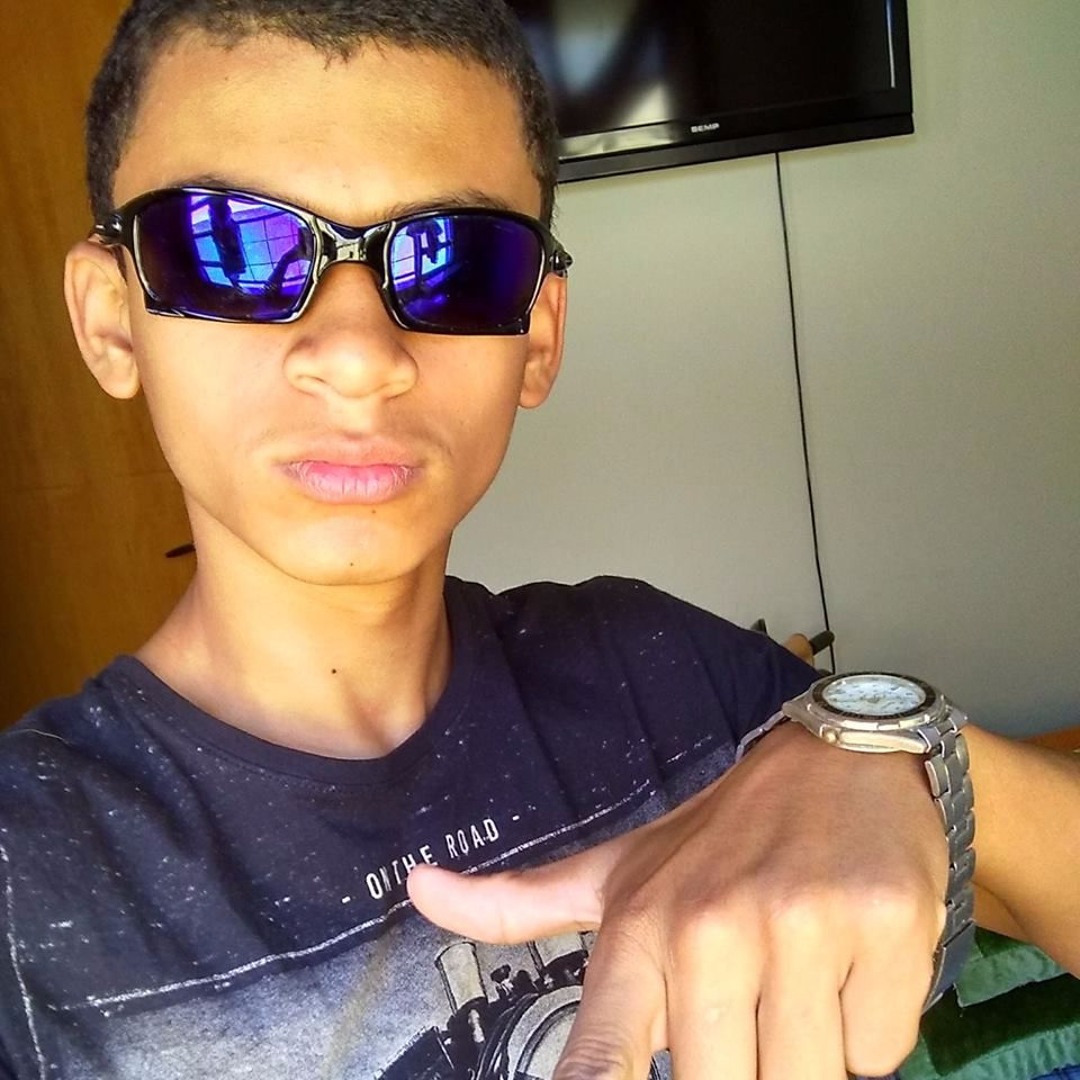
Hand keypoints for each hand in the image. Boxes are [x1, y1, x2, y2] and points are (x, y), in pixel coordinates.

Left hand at [408, 722, 947, 1079]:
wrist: (841, 761)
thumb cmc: (718, 837)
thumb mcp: (616, 870)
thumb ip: (519, 903)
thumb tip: (417, 887)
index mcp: (639, 928)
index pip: (598, 1061)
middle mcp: (710, 928)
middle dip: (750, 1064)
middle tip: (756, 996)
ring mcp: (801, 927)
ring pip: (813, 1079)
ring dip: (814, 1046)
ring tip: (801, 973)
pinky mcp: (886, 928)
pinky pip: (882, 1049)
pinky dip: (872, 1024)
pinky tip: (855, 954)